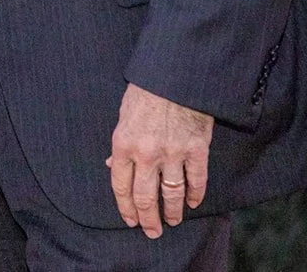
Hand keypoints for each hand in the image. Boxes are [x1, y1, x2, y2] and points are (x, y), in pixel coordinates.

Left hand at [105, 82, 213, 237]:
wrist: (175, 75)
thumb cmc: (145, 91)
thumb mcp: (123, 115)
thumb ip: (120, 143)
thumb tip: (110, 164)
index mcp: (123, 144)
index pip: (121, 186)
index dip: (126, 207)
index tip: (130, 220)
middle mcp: (146, 154)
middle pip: (145, 197)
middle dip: (148, 218)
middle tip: (152, 231)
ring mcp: (172, 153)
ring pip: (172, 194)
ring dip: (173, 212)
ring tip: (172, 221)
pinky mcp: (196, 150)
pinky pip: (196, 180)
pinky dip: (195, 195)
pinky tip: (193, 203)